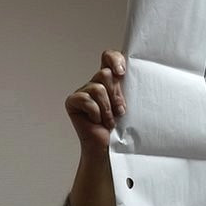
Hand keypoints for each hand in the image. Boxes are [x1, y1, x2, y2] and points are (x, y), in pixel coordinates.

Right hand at [66, 50, 125, 205]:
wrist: (109, 149)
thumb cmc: (122, 129)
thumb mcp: (129, 106)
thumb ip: (128, 88)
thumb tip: (131, 73)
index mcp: (110, 81)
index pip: (109, 56)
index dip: (114, 59)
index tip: (122, 72)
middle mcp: (96, 83)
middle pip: (105, 74)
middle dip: (115, 94)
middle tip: (120, 111)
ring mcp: (83, 92)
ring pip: (98, 87)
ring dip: (107, 107)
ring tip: (110, 120)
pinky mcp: (73, 102)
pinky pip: (86, 99)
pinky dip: (96, 112)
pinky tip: (97, 122)